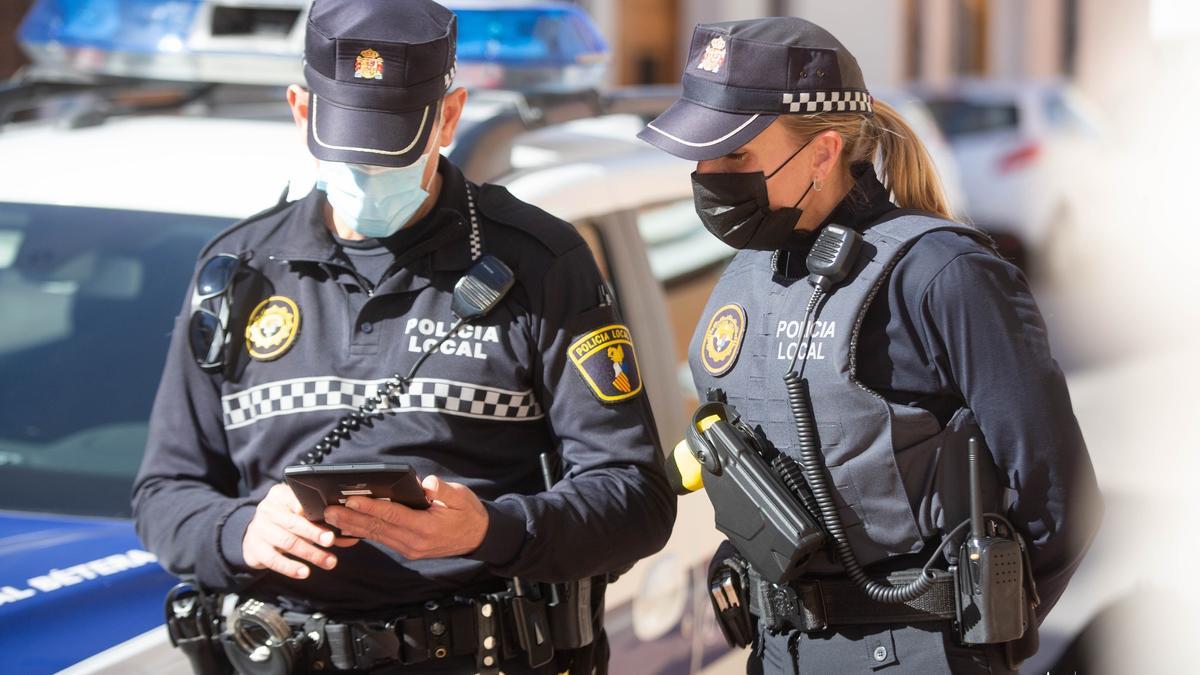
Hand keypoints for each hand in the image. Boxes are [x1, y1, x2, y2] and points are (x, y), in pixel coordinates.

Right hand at [242, 483, 358, 579]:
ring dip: (310, 553)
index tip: (328, 515)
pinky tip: (304, 572)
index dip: (311, 508)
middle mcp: (268, 510)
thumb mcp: (301, 517)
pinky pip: (273, 559)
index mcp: (280, 496)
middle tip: (331, 540)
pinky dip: (290, 567)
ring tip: (327, 562)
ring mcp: (259, 529)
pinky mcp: (254, 549)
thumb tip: (351, 535)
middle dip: (314, 532)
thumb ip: (323, 523)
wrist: (254, 537)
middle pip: (293, 522)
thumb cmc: (285, 523)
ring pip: (287, 541)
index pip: (296, 499)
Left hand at [324, 475, 488, 558]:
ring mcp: (409, 548)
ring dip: (352, 527)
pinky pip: (381, 539)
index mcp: (426, 527)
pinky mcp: (406, 548)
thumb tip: (427, 483)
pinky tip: (347, 528)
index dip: (370, 507)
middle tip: (328, 511)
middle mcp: (414, 542)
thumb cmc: (468, 513)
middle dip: (351, 518)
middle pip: (377, 528)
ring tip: (330, 518)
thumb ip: (444, 491)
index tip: (351, 500)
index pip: (393, 515)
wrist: (478, 537)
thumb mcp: (462, 497)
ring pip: (375, 535)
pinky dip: (363, 533)